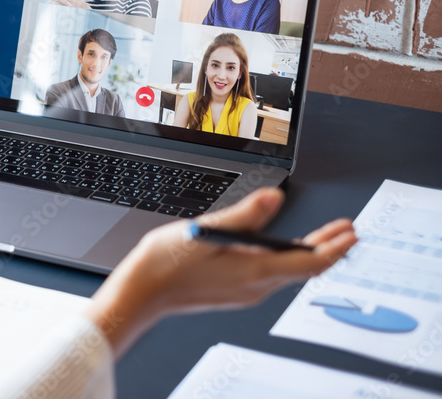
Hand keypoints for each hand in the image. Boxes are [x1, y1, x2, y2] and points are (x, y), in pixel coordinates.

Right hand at [84, 188, 356, 355]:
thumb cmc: (165, 264)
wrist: (141, 294)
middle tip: (345, 231)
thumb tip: (275, 198)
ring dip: (306, 253)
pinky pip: (270, 277)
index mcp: (253, 272)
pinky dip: (284, 261)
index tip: (350, 232)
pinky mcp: (232, 292)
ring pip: (287, 273)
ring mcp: (244, 293)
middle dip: (327, 247)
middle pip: (302, 268)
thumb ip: (245, 215)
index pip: (309, 262)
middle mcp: (254, 287)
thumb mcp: (207, 230)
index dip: (334, 246)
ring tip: (318, 237)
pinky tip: (278, 251)